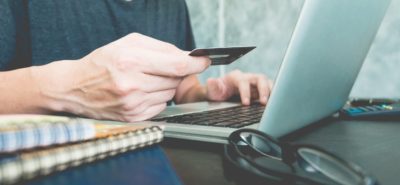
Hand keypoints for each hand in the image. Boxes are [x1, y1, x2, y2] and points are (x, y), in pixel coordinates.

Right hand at [32, 33, 209, 121]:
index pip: (177, 64)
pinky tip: (142, 90)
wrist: (75, 88)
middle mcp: (132, 85)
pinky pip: (161, 105)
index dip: (196, 63)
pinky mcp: (134, 117)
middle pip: (175, 79)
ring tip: (146, 78)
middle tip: (161, 67)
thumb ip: (161, 48)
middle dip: (176, 72)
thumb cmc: (102, 62)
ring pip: (170, 93)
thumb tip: (188, 56)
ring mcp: (133, 104)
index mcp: (131, 62)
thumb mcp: (128, 44)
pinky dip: (157, 96)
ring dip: (166, 84)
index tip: (205, 60)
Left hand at [206, 70, 272, 104]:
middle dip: (263, 90)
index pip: (243, 82)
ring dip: (270, 91)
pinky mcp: (260, 88)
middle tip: (263, 102)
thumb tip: (211, 81)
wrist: (220, 92)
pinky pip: (270, 88)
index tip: (246, 103)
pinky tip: (274, 102)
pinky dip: (273, 94)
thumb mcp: (212, 90)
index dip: (246, 92)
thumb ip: (212, 86)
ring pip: (267, 82)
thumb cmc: (217, 91)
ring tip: (271, 103)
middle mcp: (247, 77)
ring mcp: (254, 83)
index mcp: (236, 77)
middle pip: (259, 78)